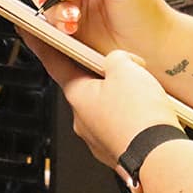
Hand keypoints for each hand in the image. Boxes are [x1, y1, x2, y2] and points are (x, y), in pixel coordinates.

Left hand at [19, 34, 179, 168]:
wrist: (160, 159)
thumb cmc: (140, 119)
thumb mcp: (127, 70)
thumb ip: (116, 58)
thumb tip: (118, 61)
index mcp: (77, 96)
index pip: (55, 63)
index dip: (43, 45)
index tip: (32, 33)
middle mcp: (83, 120)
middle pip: (86, 86)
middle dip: (103, 74)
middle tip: (124, 65)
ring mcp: (99, 139)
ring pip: (106, 108)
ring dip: (121, 97)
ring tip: (145, 92)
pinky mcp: (118, 151)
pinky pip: (121, 127)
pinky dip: (133, 118)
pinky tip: (149, 113)